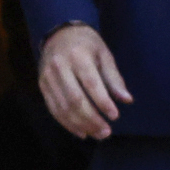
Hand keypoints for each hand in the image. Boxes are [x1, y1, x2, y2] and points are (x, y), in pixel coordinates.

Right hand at [37, 22, 132, 139]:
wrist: (59, 34)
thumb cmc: (87, 45)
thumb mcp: (104, 54)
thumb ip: (114, 78)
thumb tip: (127, 100)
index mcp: (78, 56)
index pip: (91, 83)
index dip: (102, 101)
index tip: (115, 116)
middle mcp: (60, 67)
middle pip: (75, 99)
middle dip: (91, 119)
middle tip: (106, 132)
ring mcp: (48, 77)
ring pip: (63, 107)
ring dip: (80, 125)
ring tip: (97, 135)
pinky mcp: (42, 85)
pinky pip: (53, 109)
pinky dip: (67, 123)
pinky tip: (81, 132)